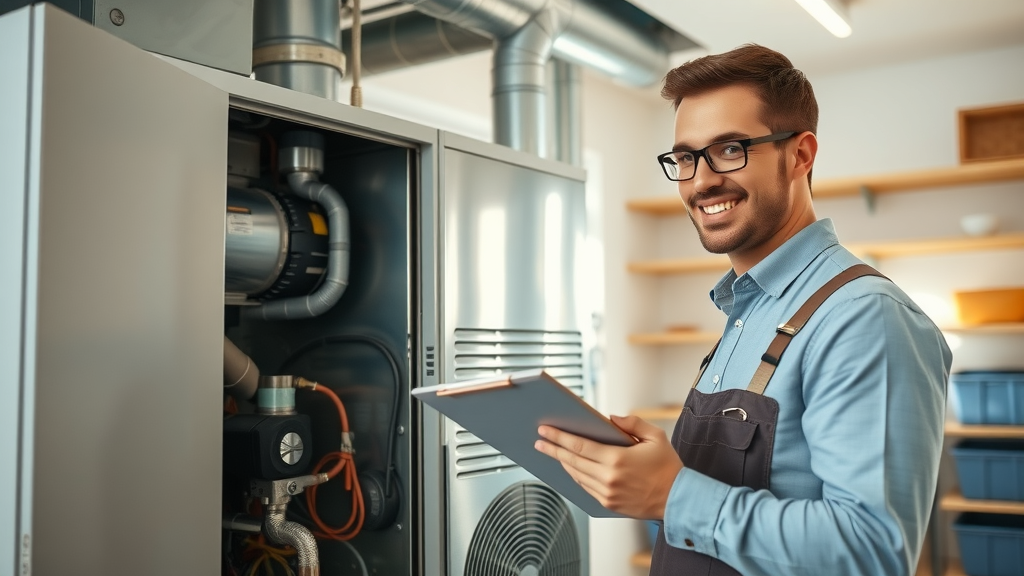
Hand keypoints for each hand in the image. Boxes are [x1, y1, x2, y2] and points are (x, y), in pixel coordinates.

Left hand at [534, 415, 682, 519]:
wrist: (678, 499)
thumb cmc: (668, 467)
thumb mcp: (655, 436)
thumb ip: (632, 423)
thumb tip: (610, 418)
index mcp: (617, 460)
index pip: (579, 446)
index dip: (559, 437)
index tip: (544, 430)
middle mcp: (608, 478)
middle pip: (572, 461)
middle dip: (553, 449)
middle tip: (539, 441)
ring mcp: (607, 494)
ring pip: (576, 475)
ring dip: (562, 463)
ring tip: (552, 452)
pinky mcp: (608, 504)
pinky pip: (585, 487)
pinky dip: (575, 475)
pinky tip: (571, 467)